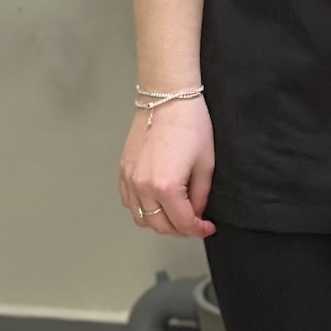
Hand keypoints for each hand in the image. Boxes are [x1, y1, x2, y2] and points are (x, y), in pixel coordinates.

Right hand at [119, 97, 215, 238]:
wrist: (168, 100)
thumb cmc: (190, 125)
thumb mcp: (206, 164)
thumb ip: (201, 194)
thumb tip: (197, 212)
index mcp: (166, 186)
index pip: (182, 222)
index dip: (198, 229)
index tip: (207, 228)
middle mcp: (143, 186)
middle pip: (159, 225)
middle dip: (179, 230)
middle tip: (195, 224)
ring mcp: (129, 179)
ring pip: (141, 217)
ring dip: (159, 222)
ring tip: (177, 215)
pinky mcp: (123, 171)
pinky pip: (129, 202)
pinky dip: (143, 209)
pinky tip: (157, 203)